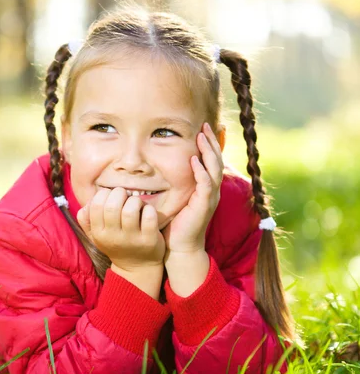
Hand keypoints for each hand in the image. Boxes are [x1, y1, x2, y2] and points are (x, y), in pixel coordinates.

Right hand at [76, 187, 165, 272]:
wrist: (137, 268)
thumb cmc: (115, 244)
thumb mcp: (96, 235)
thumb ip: (86, 219)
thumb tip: (88, 202)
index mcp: (98, 233)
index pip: (97, 204)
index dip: (105, 193)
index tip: (112, 197)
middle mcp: (113, 237)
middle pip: (113, 205)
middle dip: (120, 193)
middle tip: (125, 197)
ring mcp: (132, 239)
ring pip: (131, 209)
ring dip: (135, 201)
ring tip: (136, 205)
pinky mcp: (149, 240)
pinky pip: (149, 216)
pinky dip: (149, 209)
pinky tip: (147, 213)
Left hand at [162, 123, 223, 256]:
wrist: (180, 247)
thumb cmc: (175, 223)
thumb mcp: (176, 198)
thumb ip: (174, 182)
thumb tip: (158, 167)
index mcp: (205, 187)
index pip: (210, 161)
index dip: (208, 144)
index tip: (201, 128)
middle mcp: (211, 190)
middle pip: (216, 160)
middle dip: (210, 142)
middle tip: (204, 126)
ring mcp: (209, 198)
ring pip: (214, 169)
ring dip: (208, 152)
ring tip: (202, 137)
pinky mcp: (204, 205)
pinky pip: (206, 185)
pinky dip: (201, 171)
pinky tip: (195, 160)